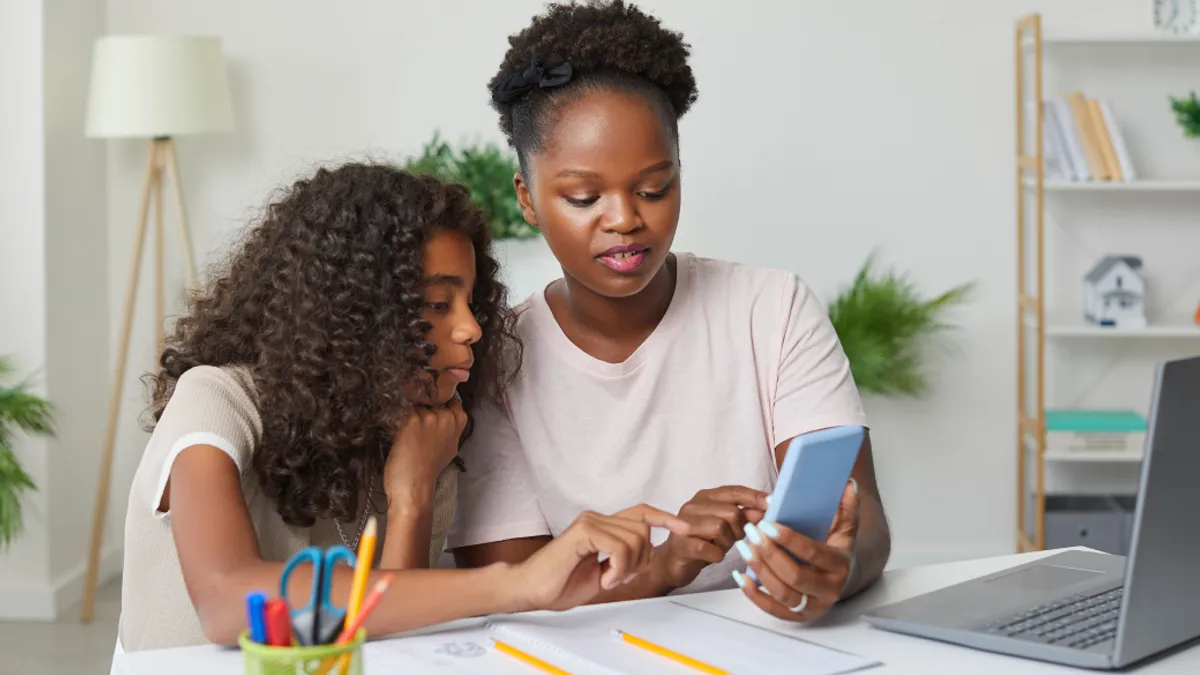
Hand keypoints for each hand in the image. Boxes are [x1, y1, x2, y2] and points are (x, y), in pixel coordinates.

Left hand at [384, 398, 466, 508]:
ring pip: (416, 407)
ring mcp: (431, 417)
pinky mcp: (413, 420)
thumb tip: (443, 416)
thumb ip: (450, 431)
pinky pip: (403, 413)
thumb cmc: (429, 470)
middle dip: (423, 411)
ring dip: (409, 418)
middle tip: (417, 429)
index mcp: (458, 424)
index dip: (442, 404)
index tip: (434, 411)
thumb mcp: (449, 449)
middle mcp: (446, 417)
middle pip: (431, 402)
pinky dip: (398, 424)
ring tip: (408, 437)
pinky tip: (400, 438)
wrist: (415, 486)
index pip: (453, 402)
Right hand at [511, 505, 691, 611]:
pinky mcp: (583, 532)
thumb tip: (644, 558)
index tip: (685, 528)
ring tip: (608, 579)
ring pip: (635, 539)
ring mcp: (590, 522)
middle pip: (643, 528)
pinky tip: (603, 578)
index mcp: (602, 526)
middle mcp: (597, 518)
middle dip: (642, 558)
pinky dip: (617, 569)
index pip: (641, 513)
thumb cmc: (559, 583)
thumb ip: (621, 560)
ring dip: (628, 567)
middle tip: (620, 577)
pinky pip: (619, 547)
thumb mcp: (601, 572)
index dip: (665, 518)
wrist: (529, 589)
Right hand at [649, 486, 768, 591]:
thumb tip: (767, 506)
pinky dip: (716, 555)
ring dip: (726, 542)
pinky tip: (713, 556)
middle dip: (739, 529)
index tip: (772, 504)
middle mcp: (693, 505)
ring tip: (720, 546)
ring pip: (720, 528)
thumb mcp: (727, 527)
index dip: (754, 497)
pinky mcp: (681, 544)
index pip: (734, 491)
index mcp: (706, 497)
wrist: (673, 563)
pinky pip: (709, 548)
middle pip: (731, 512)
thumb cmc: (703, 542)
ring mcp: (684, 524)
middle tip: (734, 538)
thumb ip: (745, 515)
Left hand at [734, 480, 857, 622]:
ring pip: (782, 593)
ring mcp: (813, 606)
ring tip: (743, 547)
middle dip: (769, 554)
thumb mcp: (845, 528)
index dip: (789, 540)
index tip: (767, 524)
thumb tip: (849, 484)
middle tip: (750, 533)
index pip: (813, 553)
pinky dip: (754, 595)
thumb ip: (847, 507)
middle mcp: (829, 590)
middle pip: (794, 576)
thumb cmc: (837, 548)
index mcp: (840, 565)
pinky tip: (740, 576)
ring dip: (759, 571)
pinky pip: (772, 610)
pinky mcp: (797, 616)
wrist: (840, 578)